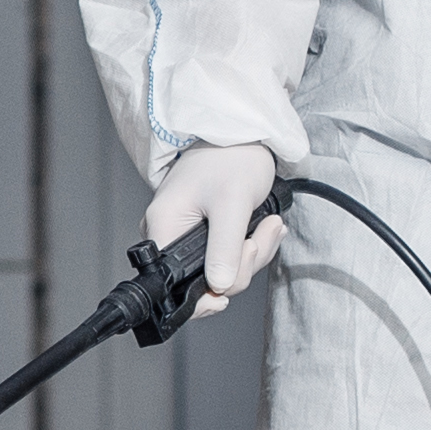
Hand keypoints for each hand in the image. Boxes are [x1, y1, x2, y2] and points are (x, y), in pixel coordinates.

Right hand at [142, 144, 283, 305]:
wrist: (242, 133)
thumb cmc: (230, 156)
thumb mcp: (232, 204)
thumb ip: (225, 248)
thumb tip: (219, 285)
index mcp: (163, 228)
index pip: (172, 285)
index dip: (203, 295)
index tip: (228, 291)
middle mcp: (168, 234)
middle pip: (205, 281)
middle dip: (242, 266)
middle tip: (261, 236)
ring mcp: (187, 235)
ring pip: (224, 271)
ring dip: (254, 253)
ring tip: (268, 225)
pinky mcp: (206, 233)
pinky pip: (230, 256)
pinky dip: (252, 246)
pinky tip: (264, 226)